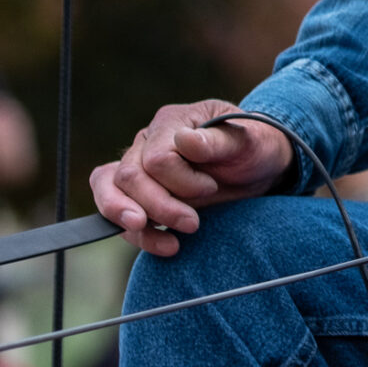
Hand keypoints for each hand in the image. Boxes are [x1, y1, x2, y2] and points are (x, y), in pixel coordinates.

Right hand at [88, 99, 290, 256]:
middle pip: (129, 177)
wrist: (258, 167)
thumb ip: (217, 141)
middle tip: (193, 224)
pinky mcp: (137, 192)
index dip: (181, 181)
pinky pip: (115, 210)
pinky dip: (137, 234)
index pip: (157, 158)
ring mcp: (138, 165)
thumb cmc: (254, 147)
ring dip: (134, 223)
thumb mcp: (250, 141)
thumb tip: (185, 140)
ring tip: (169, 243)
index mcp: (173, 121)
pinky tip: (165, 245)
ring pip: (109, 191)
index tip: (212, 187)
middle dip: (159, 207)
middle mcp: (147, 140)